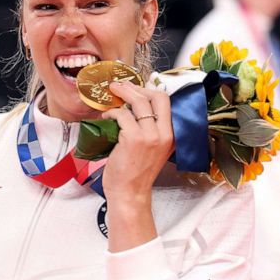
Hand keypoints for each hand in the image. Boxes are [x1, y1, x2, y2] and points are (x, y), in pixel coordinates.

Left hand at [100, 82, 173, 251]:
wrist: (130, 193)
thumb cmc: (137, 173)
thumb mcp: (154, 150)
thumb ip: (152, 131)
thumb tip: (138, 108)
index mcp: (173, 135)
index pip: (166, 101)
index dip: (150, 91)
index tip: (136, 89)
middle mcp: (165, 133)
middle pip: (157, 96)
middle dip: (136, 87)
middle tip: (119, 86)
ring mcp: (150, 136)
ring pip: (138, 102)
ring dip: (122, 95)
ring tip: (111, 95)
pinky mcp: (133, 139)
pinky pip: (122, 115)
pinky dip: (112, 112)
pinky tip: (106, 116)